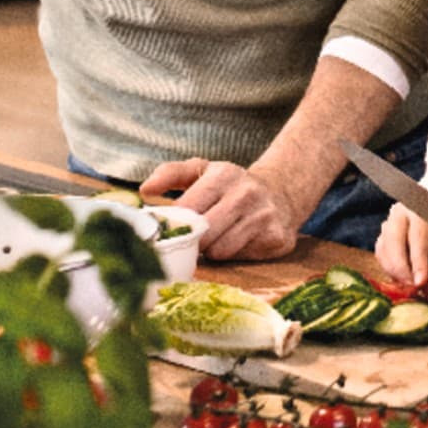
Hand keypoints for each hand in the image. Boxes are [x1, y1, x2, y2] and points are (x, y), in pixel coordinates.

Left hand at [140, 158, 299, 260]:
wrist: (282, 191)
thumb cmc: (231, 186)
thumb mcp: (203, 170)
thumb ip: (171, 173)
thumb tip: (145, 191)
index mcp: (223, 175)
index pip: (186, 210)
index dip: (174, 224)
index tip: (170, 230)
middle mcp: (246, 193)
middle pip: (202, 235)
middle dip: (194, 241)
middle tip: (195, 237)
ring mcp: (264, 216)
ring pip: (220, 251)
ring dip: (214, 250)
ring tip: (219, 236)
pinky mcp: (277, 238)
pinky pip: (241, 258)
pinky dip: (235, 254)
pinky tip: (240, 241)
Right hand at [375, 203, 427, 287]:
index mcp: (421, 209)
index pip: (417, 236)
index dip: (418, 262)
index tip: (421, 282)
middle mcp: (401, 213)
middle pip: (394, 241)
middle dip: (401, 268)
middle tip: (412, 287)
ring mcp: (388, 223)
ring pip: (383, 249)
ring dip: (394, 272)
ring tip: (409, 287)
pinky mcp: (382, 235)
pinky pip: (380, 254)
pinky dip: (389, 269)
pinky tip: (401, 280)